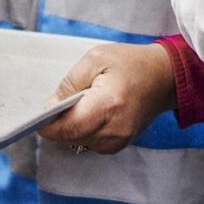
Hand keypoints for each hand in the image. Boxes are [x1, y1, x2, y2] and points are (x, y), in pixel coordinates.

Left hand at [43, 43, 177, 152]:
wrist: (164, 78)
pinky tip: (92, 112)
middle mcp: (114, 130)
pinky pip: (89, 142)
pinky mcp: (119, 145)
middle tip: (63, 101)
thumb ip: (69, 83)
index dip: (48, 124)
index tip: (39, 114)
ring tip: (85, 103)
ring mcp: (118, 141)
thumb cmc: (131, 64)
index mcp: (108, 106)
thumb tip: (50, 107)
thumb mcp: (95, 59)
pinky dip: (84, 129)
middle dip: (59, 122)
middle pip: (70, 137)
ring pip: (77, 141)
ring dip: (72, 126)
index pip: (67, 128)